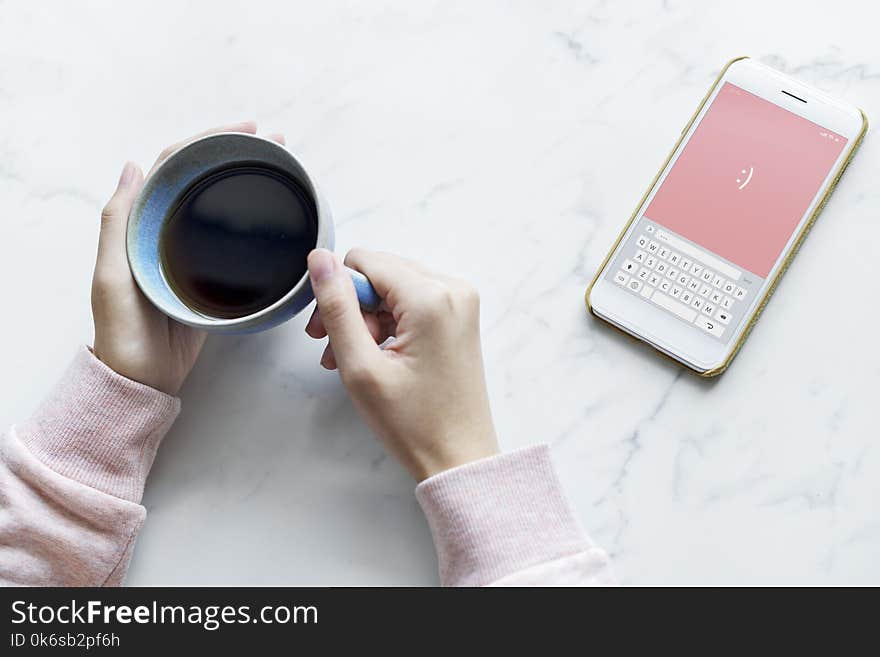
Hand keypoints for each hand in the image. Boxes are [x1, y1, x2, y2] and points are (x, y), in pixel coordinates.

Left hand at [91, 122, 285, 394]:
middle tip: (276, 143)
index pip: (175, 167)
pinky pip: (234, 239)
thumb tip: (134, 165)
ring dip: (248, 182)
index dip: (207, 141)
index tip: (246, 130)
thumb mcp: (113, 274)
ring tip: (283, 167)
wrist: (144, 378)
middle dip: (238, 155)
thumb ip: (118, 222)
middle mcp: (168, 230)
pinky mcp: (213, 275)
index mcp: (143, 223)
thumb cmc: (123, 329)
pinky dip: (252, 221)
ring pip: (220, 205)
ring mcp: (192, 252)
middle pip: (203, 179)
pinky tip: (275, 216)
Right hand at [305, 248, 498, 480]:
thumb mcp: (360, 366)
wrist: (460, 456)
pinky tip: (376, 355)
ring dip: (368, 318)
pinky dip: (389, 323)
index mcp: (431, 297)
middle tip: (337, 350)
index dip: (338, 293)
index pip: (365, 261)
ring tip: (356, 360)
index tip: (327, 333)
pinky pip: (413, 302)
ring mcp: (461, 302)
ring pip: (394, 287)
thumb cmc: (414, 423)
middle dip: (352, 307)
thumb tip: (320, 260)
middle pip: (380, 272)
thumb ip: (337, 307)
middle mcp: (453, 289)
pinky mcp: (460, 316)